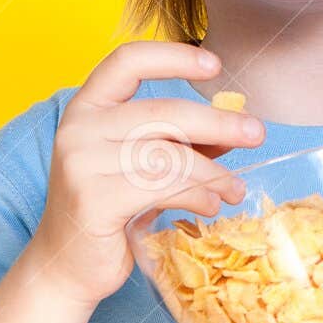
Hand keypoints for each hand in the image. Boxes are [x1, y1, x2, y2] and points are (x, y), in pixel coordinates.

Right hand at [28, 41, 264, 305]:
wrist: (66, 266)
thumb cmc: (108, 209)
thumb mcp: (143, 165)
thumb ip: (181, 141)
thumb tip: (236, 126)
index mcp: (87, 107)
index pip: (127, 61)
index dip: (173, 56)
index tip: (214, 65)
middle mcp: (78, 128)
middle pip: (162, 112)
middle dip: (217, 122)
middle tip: (256, 134)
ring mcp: (82, 164)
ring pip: (169, 156)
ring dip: (212, 172)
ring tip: (234, 189)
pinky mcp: (94, 200)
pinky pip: (163, 188)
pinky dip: (197, 196)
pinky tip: (210, 206)